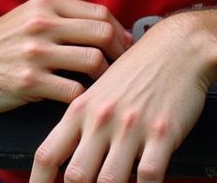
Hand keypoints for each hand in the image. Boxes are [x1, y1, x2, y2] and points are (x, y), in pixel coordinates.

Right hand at [0, 0, 130, 115]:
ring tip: (106, 87)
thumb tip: (103, 27)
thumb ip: (60, 17)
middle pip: (103, 33)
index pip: (100, 12)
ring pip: (93, 61)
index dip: (120, 31)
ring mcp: (36, 53)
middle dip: (120, 53)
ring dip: (106, 78)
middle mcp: (43, 24)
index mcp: (46, 4)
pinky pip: (73, 91)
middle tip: (124, 69)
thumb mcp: (27, 16)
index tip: (126, 47)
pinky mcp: (29, 82)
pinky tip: (82, 102)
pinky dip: (83, 99)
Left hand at [31, 12, 216, 182]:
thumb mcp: (100, 91)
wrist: (178, 46)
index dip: (39, 182)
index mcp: (81, 109)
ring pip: (109, 181)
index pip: (48, 154)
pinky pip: (148, 176)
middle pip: (75, 176)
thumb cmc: (138, 69)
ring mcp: (131, 126)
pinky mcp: (162, 132)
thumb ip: (82, 124)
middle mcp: (101, 119)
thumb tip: (67, 160)